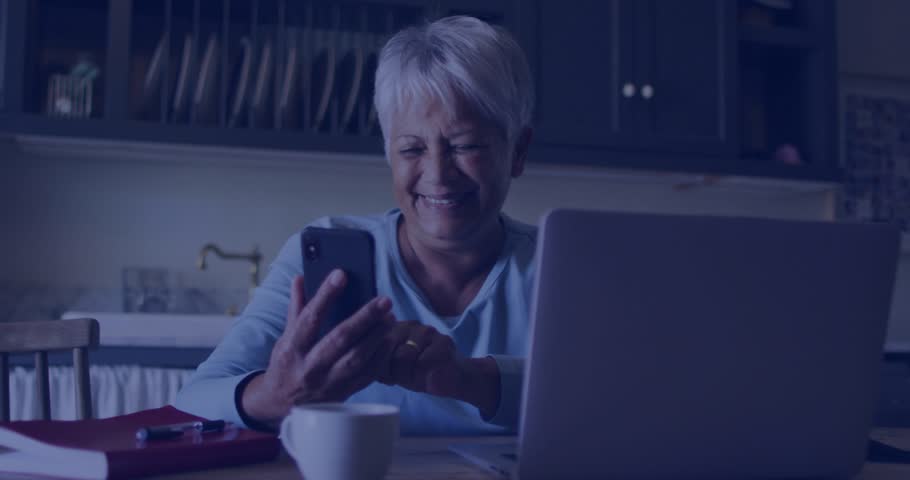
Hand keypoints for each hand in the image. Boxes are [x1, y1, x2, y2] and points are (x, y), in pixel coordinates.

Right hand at [241, 271, 395, 426]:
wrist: (281, 405)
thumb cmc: (286, 365)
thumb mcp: (285, 337)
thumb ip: (296, 308)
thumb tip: (300, 278)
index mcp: (292, 349)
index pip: (309, 318)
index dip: (325, 295)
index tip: (341, 275)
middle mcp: (309, 367)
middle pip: (340, 339)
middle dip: (364, 318)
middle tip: (384, 300)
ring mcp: (327, 383)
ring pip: (357, 359)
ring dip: (376, 337)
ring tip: (390, 318)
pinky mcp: (343, 394)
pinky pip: (366, 376)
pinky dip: (380, 357)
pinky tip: (389, 340)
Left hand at [377, 321, 460, 395]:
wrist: (452, 379)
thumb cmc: (418, 373)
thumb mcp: (390, 367)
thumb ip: (375, 361)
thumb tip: (358, 361)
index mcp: (395, 327)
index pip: (374, 341)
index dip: (375, 362)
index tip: (385, 374)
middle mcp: (410, 324)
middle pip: (386, 347)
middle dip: (388, 369)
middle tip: (397, 379)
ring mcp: (428, 331)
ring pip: (403, 356)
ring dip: (404, 375)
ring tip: (411, 379)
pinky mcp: (443, 343)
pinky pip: (421, 364)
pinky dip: (420, 377)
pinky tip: (425, 378)